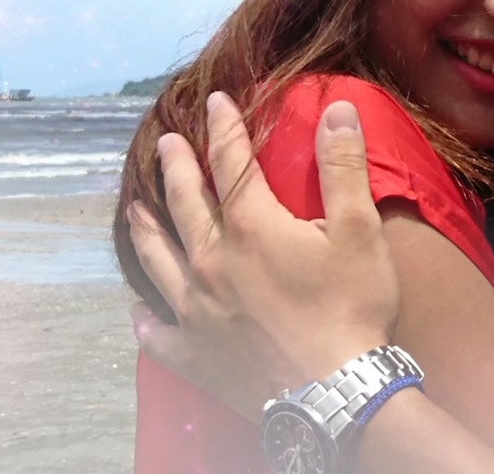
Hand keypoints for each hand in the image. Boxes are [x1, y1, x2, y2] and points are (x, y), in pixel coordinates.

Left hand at [127, 93, 399, 419]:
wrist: (335, 392)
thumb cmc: (351, 307)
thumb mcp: (359, 230)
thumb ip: (343, 167)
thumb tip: (338, 109)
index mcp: (251, 228)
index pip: (231, 164)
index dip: (225, 128)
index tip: (215, 101)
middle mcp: (212, 263)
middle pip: (185, 204)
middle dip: (176, 168)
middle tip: (165, 144)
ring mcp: (196, 311)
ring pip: (158, 260)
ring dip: (146, 230)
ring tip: (134, 208)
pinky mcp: (196, 353)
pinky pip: (159, 335)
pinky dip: (147, 322)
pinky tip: (139, 314)